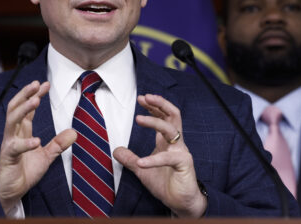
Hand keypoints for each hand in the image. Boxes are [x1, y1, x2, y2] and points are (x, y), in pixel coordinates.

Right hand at [0, 80, 76, 214]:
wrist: (10, 191)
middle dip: (25, 94)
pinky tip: (36, 141)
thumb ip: (58, 144)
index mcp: (22, 131)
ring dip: (24, 109)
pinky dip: (25, 143)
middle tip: (36, 83)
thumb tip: (74, 132)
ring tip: (35, 100)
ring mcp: (9, 144)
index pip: (28, 108)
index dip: (35, 95)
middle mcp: (13, 133)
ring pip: (12, 120)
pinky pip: (15, 147)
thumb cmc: (24, 171)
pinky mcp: (7, 157)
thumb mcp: (46, 156)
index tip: (45, 84)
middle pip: (16, 107)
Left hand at [113, 94, 206, 217]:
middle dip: (160, 103)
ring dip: (154, 122)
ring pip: (171, 129)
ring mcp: (181, 152)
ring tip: (138, 118)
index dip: (153, 106)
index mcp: (167, 141)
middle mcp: (176, 143)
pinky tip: (140, 162)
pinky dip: (153, 160)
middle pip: (172, 115)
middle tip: (145, 97)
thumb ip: (130, 159)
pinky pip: (168, 158)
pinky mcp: (184, 164)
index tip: (141, 99)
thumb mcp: (142, 170)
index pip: (163, 116)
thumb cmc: (166, 183)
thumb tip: (116, 150)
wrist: (181, 202)